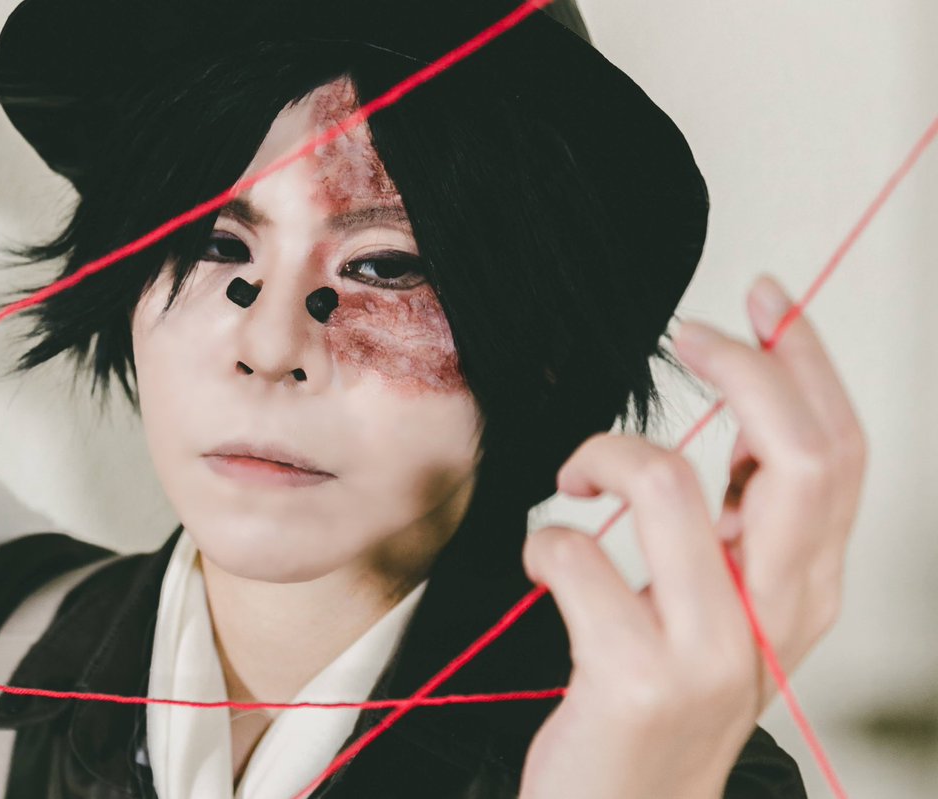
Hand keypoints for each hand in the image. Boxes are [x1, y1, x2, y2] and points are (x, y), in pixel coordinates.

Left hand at [516, 274, 866, 798]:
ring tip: (574, 480)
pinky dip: (543, 541)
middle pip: (800, 455)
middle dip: (741, 366)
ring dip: (603, 453)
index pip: (839, 450)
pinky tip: (541, 563)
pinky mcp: (636, 678)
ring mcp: (714, 651)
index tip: (761, 296)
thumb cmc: (660, 694)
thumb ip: (744, 526)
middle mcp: (782, 615)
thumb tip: (744, 408)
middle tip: (682, 335)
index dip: (806, 360)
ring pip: (669, 482)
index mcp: (809, 587)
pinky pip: (577, 554)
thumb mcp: (727, 608)